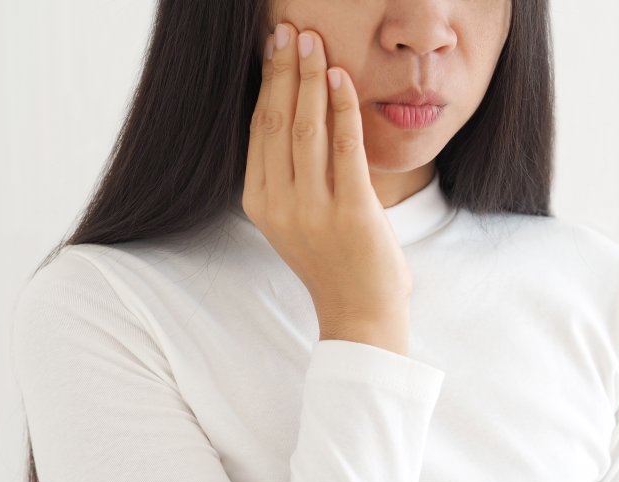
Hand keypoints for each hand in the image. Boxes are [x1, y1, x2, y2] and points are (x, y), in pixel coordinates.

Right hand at [242, 22, 412, 330]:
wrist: (359, 312)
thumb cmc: (333, 264)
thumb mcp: (296, 220)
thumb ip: (288, 178)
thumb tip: (292, 120)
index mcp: (261, 203)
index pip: (259, 131)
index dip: (266, 85)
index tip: (272, 50)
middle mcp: (280, 204)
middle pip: (277, 122)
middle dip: (284, 71)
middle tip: (291, 31)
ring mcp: (313, 209)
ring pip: (306, 128)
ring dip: (310, 80)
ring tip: (314, 42)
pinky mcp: (351, 210)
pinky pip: (345, 147)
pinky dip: (342, 108)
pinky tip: (341, 78)